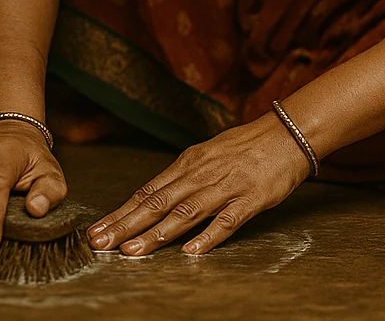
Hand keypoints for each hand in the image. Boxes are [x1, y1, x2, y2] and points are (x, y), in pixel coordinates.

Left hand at [88, 113, 310, 255]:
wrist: (288, 133)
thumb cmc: (247, 146)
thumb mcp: (207, 154)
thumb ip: (183, 177)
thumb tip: (154, 196)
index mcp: (188, 164)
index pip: (147, 192)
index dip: (121, 213)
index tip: (97, 231)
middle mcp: (201, 175)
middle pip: (158, 203)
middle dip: (126, 225)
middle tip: (100, 243)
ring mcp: (226, 187)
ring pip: (186, 212)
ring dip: (157, 233)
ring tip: (132, 251)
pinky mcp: (251, 199)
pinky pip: (228, 220)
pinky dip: (209, 236)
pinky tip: (192, 251)